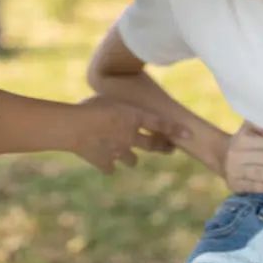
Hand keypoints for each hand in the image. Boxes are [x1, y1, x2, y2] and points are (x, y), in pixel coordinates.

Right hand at [69, 96, 188, 173]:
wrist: (73, 126)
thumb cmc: (88, 105)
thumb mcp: (107, 95)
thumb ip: (118, 102)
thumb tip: (123, 96)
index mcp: (133, 117)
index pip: (161, 124)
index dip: (175, 129)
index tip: (188, 134)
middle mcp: (130, 137)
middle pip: (152, 145)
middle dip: (161, 147)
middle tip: (169, 149)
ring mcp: (118, 152)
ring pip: (132, 160)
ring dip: (130, 157)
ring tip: (126, 152)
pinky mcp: (103, 162)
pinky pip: (110, 167)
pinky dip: (107, 164)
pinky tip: (103, 159)